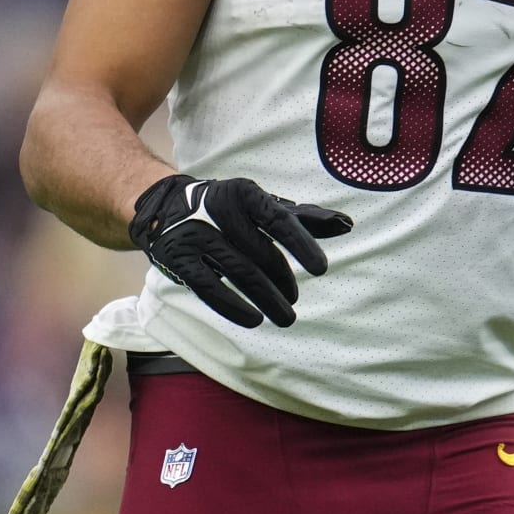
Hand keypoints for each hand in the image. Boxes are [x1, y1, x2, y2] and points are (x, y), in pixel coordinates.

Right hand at [128, 174, 352, 327]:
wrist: (166, 207)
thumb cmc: (231, 209)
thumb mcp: (264, 206)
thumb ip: (305, 218)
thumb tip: (347, 226)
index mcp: (245, 193)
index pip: (279, 220)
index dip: (301, 245)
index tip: (321, 269)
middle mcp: (220, 210)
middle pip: (261, 253)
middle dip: (283, 281)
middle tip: (295, 299)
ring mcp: (197, 235)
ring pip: (239, 273)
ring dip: (266, 299)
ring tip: (285, 316)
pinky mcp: (178, 259)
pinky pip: (209, 289)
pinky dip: (234, 307)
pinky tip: (254, 319)